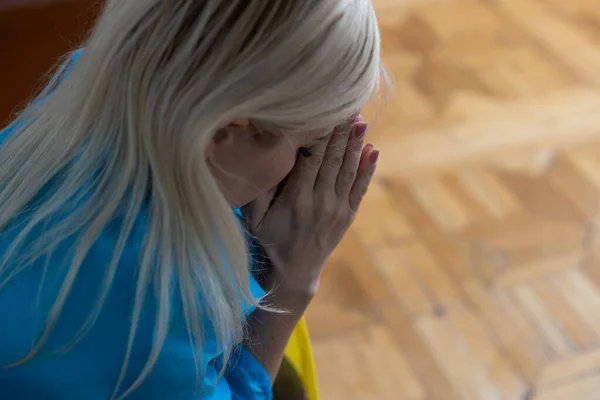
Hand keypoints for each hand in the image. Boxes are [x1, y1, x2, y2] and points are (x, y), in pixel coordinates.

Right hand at [243, 116, 378, 298]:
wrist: (293, 272)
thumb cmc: (268, 239)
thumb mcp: (254, 217)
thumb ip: (260, 188)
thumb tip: (268, 156)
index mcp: (296, 199)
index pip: (311, 157)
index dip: (320, 132)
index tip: (325, 110)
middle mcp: (320, 202)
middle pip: (333, 158)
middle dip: (340, 131)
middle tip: (348, 105)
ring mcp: (337, 209)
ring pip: (348, 170)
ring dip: (356, 143)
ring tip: (362, 120)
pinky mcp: (347, 216)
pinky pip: (360, 189)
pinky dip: (367, 169)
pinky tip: (373, 150)